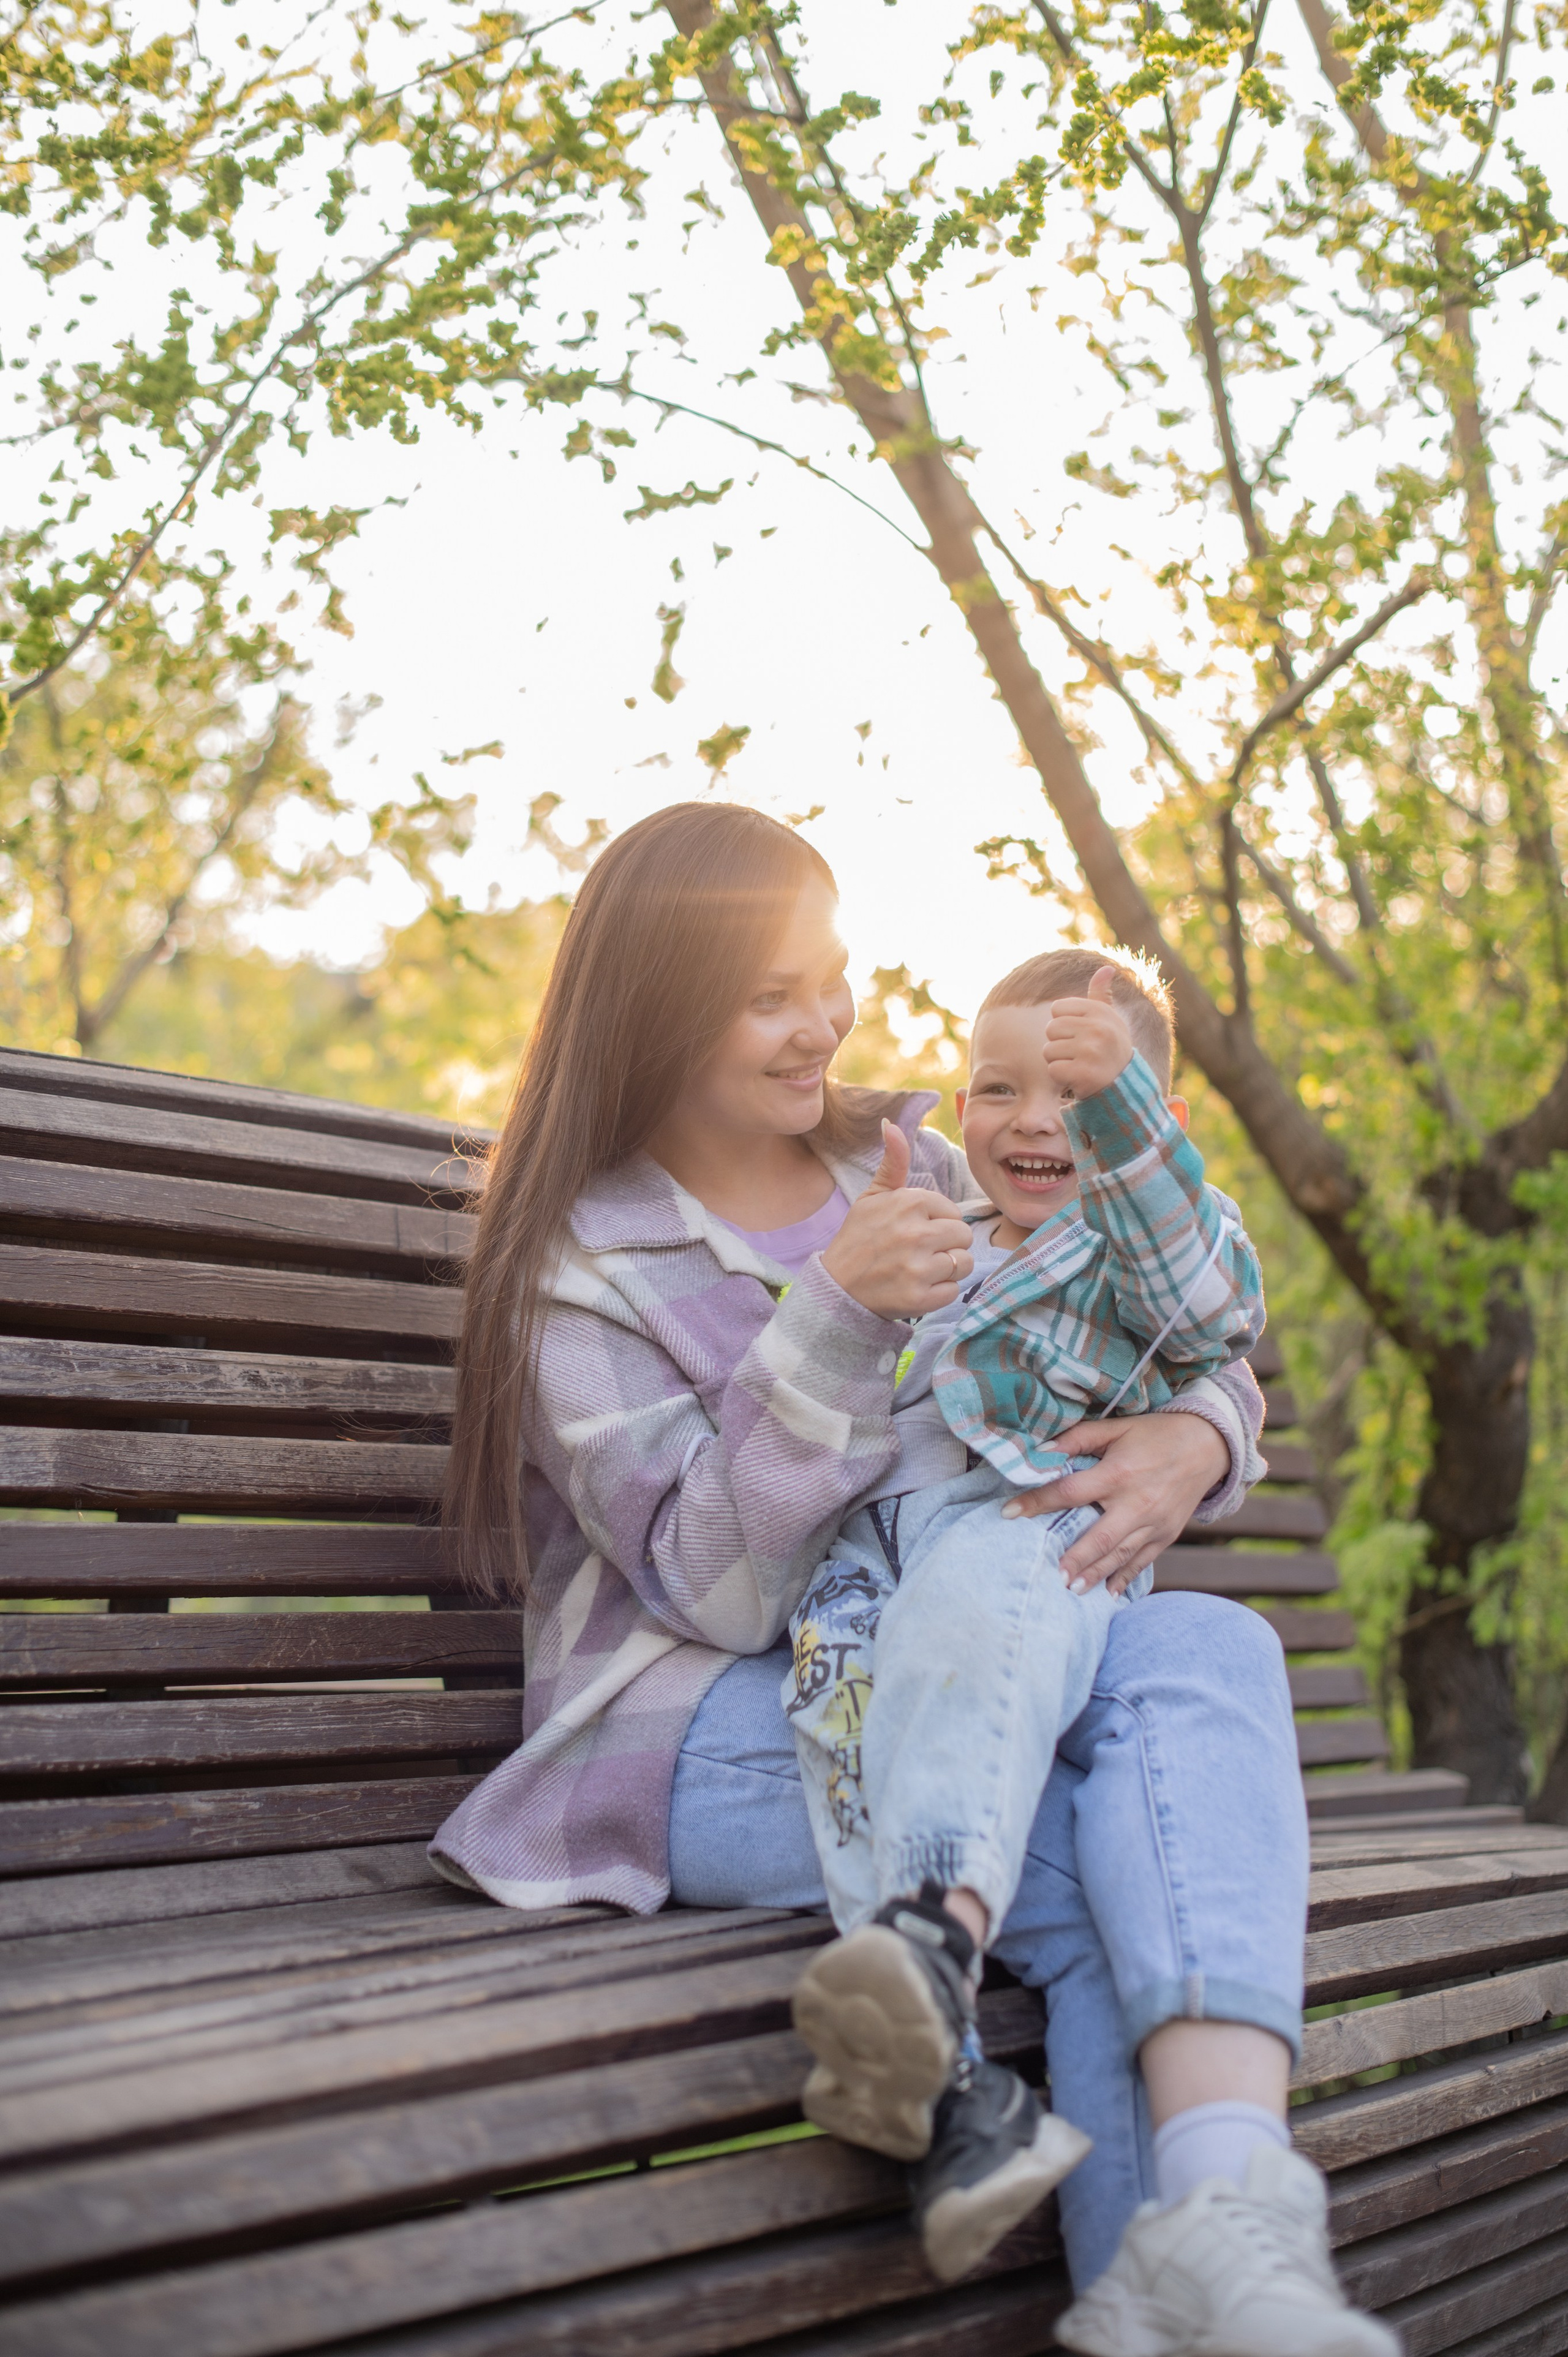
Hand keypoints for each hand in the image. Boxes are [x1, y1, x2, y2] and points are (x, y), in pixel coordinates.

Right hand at [821, 1121, 974, 1319]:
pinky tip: (917, 1287)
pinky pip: (953, 1291)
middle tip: (919, 1252)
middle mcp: (916, 1233)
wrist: (835, 1287)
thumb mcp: (872, 1196)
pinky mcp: (919, 1298)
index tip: (914, 1232)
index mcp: (910, 1203)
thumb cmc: (858, 1238)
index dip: (938, 1224)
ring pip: (963, 1264)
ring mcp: (918, 1267)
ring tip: (920, 1269)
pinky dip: (939, 1292)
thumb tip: (891, 1124)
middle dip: (947, 1245)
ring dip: (947, 1270)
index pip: (953, 1213)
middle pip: (964, 1237)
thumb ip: (893, 1163)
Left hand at [1001, 1409, 1227, 1594]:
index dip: (1037, 1501)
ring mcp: (1154, 1523)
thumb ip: (1079, 1438)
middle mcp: (1136, 1502)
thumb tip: (1042, 1450)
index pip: (1070, 1491)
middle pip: (1099, 1536)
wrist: (1209, 1445)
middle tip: (1052, 1576)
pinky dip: (1124, 1578)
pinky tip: (1107, 1593)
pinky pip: (1142, 1561)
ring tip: (1072, 1590)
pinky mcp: (1167, 1535)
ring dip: (1095, 1574)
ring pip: (1119, 1555)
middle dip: (1075, 1558)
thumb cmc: (1155, 1433)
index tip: (1008, 1513)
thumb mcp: (1117, 1427)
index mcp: (1118, 1473)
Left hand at [1044, 965, 1133, 1100]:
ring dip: (1059, 1061)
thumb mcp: (1109, 1019)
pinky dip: (1061, 1077)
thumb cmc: (1110, 1047)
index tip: (1081, 1034)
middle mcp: (1098, 1029)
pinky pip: (1052, 1070)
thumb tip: (1107, 968)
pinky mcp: (1084, 1074)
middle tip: (1079, 1052)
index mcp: (1101, 1012)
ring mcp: (1091, 1052)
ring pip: (1048, 1050)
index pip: (1057, 1009)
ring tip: (1079, 1064)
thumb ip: (1102, 995)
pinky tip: (1077, 1077)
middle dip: (1059, 1042)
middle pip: (1050, 1029)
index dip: (1064, 1024)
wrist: (1123, 1085)